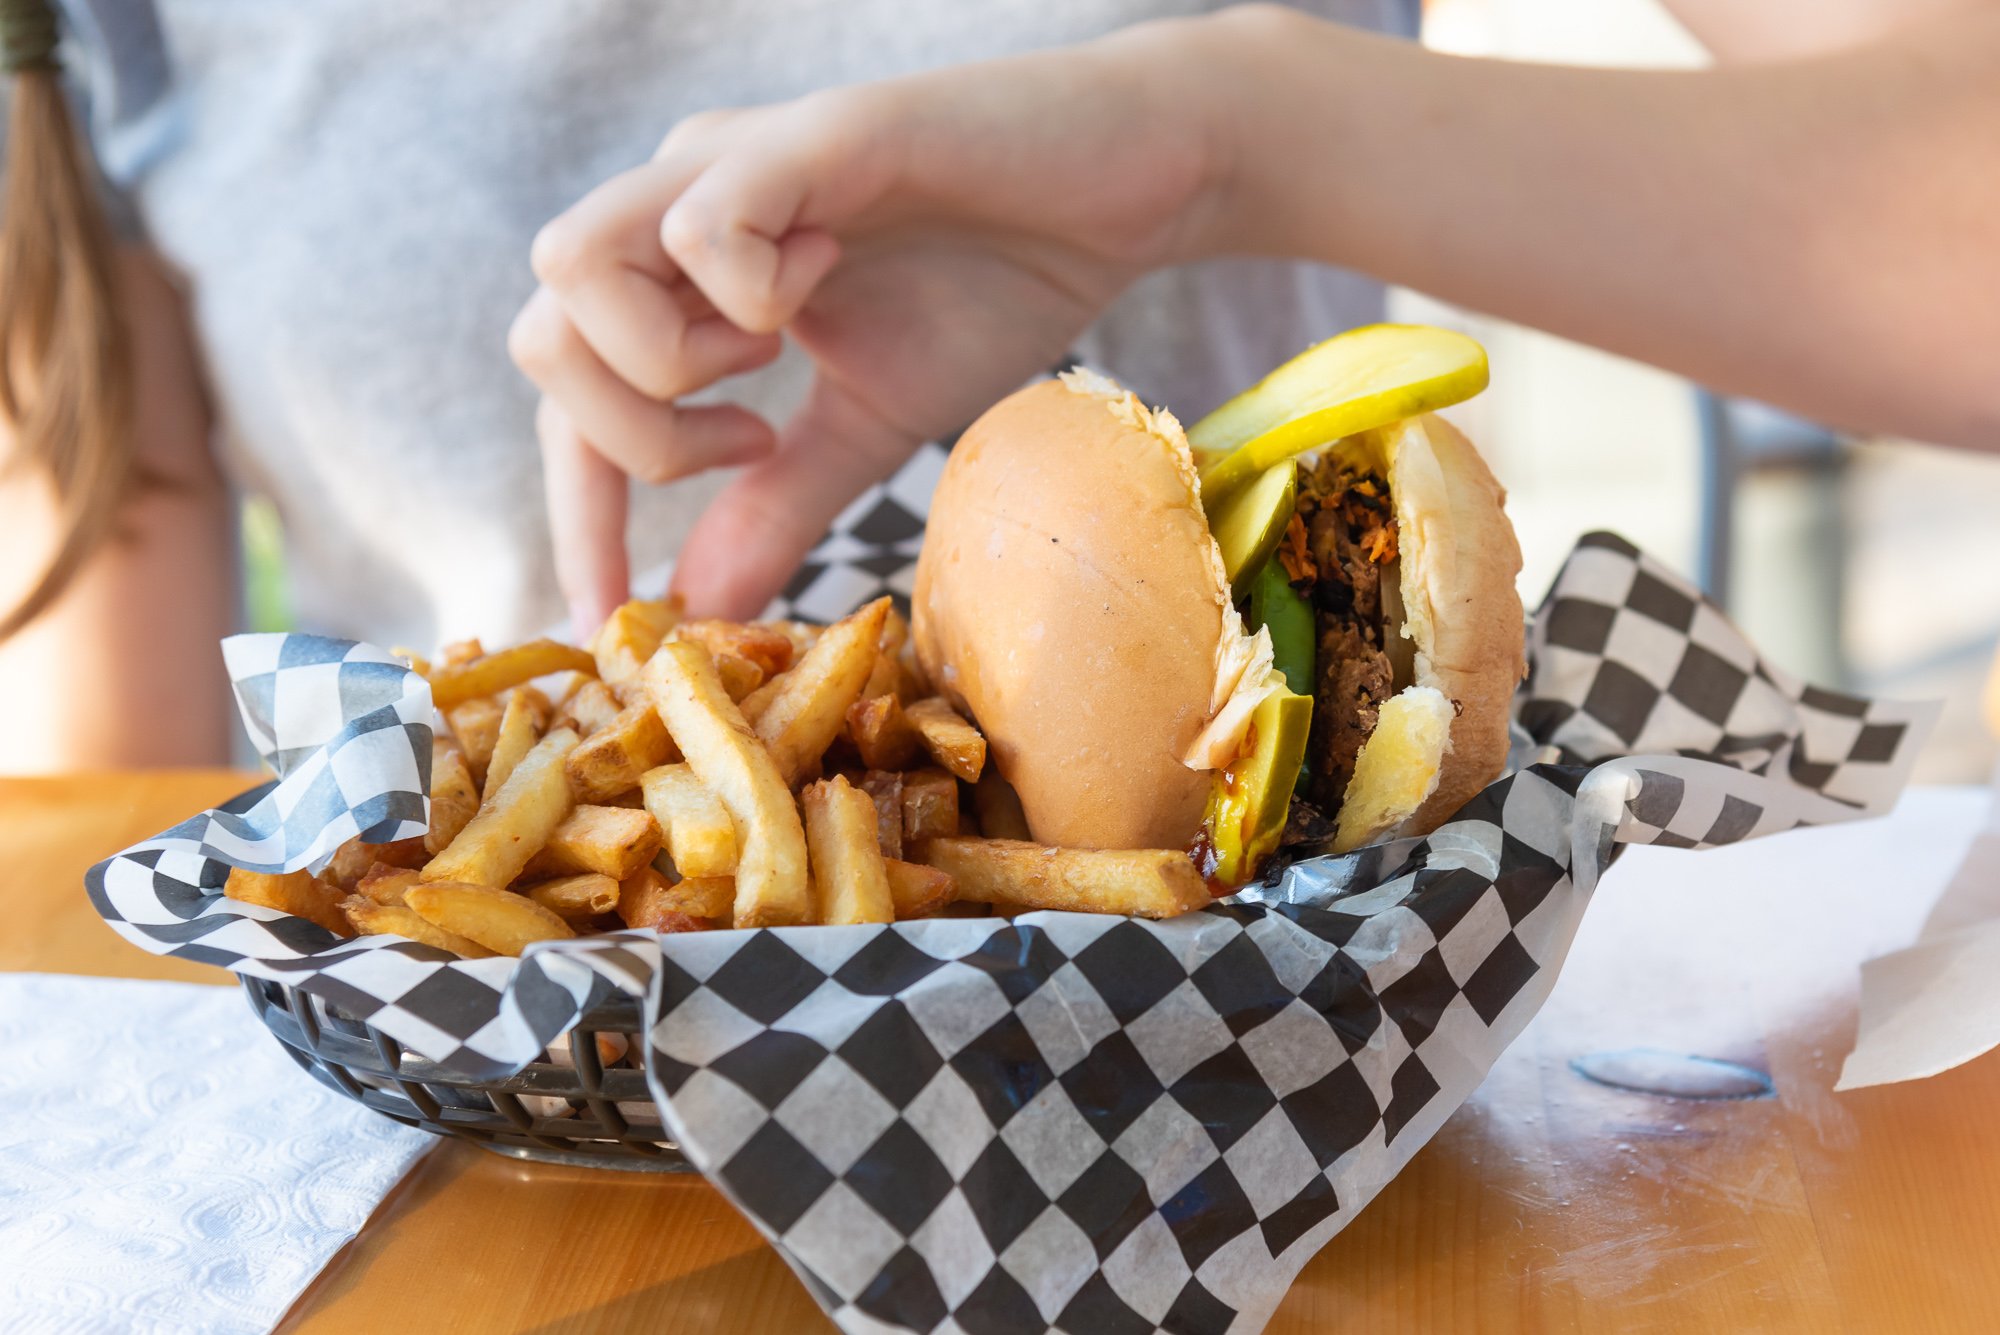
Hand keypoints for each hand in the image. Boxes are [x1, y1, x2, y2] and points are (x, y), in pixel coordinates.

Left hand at [509, 16, 1232, 628]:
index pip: (572, 399)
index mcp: (683, 274)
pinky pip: (699, 226)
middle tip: (750, 448)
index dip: (580, 517)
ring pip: (572, 267)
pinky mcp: (805, 136)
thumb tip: (702, 608)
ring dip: (666, 364)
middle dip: (628, 440)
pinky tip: (825, 283)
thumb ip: (777, 503)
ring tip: (777, 365)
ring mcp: (731, 161)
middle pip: (537, 336)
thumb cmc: (994, 283)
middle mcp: (677, 204)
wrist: (1120, 187)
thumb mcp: (867, 424)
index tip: (611, 618)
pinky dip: (745, 296)